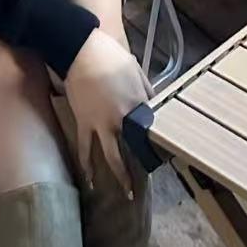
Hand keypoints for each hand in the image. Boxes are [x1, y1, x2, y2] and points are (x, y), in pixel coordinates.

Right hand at [63, 27, 152, 193]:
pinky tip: (90, 181)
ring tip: (127, 194)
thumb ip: (145, 87)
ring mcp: (102, 124)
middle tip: (153, 179)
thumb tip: (152, 100)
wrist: (81, 52)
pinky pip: (86, 149)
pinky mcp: (84, 124)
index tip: (165, 151)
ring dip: (120, 176)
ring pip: (112, 156)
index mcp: (138, 102)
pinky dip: (87, 165)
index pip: (152, 126)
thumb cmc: (110, 56)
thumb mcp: (134, 68)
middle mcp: (122, 118)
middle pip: (136, 148)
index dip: (159, 139)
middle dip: (145, 166)